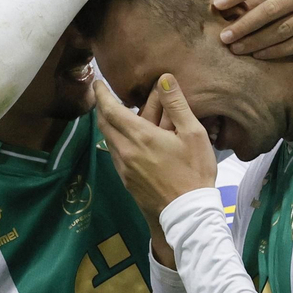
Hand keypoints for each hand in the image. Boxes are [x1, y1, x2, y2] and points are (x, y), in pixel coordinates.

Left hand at [94, 75, 217, 222]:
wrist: (187, 213)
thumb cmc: (194, 171)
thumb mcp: (193, 133)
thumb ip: (176, 104)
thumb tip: (164, 78)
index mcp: (140, 136)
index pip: (110, 109)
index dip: (101, 94)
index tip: (98, 83)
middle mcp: (125, 151)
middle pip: (104, 124)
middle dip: (102, 107)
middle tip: (104, 96)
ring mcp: (124, 168)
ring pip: (109, 140)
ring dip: (110, 125)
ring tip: (120, 116)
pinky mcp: (126, 181)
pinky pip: (115, 154)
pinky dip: (117, 140)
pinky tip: (129, 140)